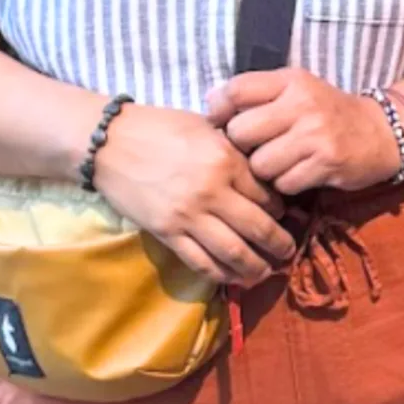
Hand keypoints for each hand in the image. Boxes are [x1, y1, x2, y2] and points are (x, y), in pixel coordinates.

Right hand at [92, 103, 297, 286]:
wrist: (112, 143)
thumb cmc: (162, 127)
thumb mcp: (208, 128)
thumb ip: (234, 149)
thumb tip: (261, 166)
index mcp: (226, 159)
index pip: (266, 193)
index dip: (281, 209)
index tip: (287, 215)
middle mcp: (213, 191)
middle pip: (257, 226)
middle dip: (279, 243)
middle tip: (290, 251)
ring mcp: (189, 216)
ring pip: (233, 251)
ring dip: (256, 266)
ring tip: (267, 271)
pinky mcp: (167, 233)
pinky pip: (201, 261)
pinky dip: (222, 273)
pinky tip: (234, 277)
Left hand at [205, 69, 401, 195]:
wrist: (379, 132)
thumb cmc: (327, 112)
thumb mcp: (297, 90)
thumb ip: (257, 94)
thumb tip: (210, 104)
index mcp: (291, 81)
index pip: (236, 90)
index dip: (220, 110)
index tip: (223, 123)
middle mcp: (303, 103)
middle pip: (240, 133)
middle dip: (244, 147)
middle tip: (259, 148)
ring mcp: (315, 134)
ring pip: (259, 164)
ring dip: (266, 171)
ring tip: (283, 162)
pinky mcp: (326, 163)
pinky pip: (283, 184)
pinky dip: (287, 184)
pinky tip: (301, 173)